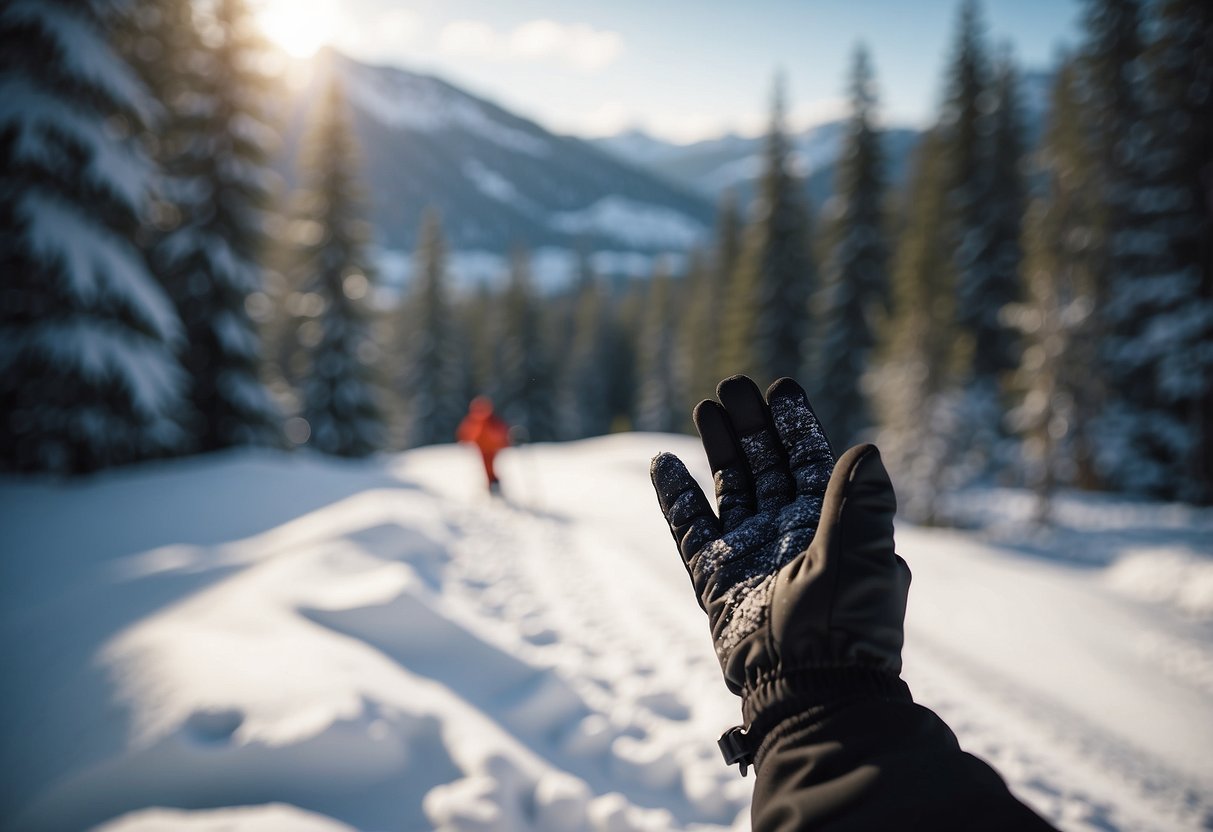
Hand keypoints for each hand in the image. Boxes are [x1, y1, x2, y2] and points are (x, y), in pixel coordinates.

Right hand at [650, 376, 910, 768]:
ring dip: (718, 448)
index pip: (811, 462)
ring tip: (705, 407)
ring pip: (730, 488)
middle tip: (733, 386)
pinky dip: (677, 497)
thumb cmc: (844, 626)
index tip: (781, 387)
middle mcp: (788, 535)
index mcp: (829, 525)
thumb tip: (866, 448)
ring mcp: (749, 555)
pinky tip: (662, 464)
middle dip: (751, 426)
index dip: (795, 425)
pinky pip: (690, 529)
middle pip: (766, 466)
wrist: (809, 690)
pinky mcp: (715, 580)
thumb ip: (860, 501)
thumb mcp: (864, 556)